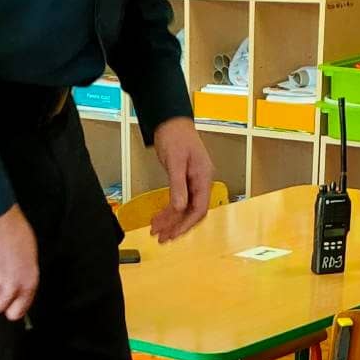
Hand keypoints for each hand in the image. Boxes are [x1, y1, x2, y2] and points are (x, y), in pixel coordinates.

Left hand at [150, 118, 216, 241]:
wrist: (170, 121)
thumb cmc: (175, 135)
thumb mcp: (175, 161)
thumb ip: (178, 185)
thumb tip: (179, 207)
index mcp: (203, 177)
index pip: (200, 208)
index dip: (187, 224)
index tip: (174, 234)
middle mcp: (201, 181)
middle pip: (192, 212)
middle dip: (177, 226)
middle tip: (162, 238)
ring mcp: (193, 182)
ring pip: (184, 209)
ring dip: (171, 222)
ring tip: (157, 231)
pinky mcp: (184, 181)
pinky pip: (178, 201)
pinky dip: (169, 212)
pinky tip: (160, 218)